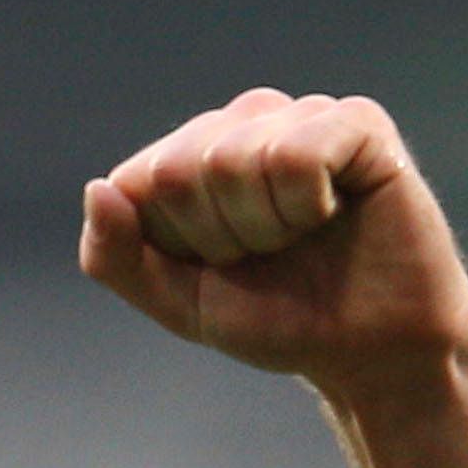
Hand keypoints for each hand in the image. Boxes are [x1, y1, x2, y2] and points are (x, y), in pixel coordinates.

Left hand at [80, 90, 467, 407]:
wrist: (368, 351)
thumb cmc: (278, 318)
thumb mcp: (176, 302)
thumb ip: (115, 257)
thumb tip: (99, 188)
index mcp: (192, 154)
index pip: (138, 181)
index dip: (174, 244)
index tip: (219, 266)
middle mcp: (244, 122)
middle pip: (180, 169)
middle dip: (218, 237)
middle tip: (267, 255)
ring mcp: (302, 116)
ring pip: (235, 159)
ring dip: (265, 226)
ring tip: (301, 238)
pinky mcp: (358, 124)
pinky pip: (297, 154)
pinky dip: (306, 205)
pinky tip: (333, 214)